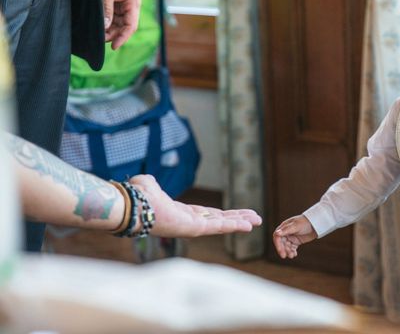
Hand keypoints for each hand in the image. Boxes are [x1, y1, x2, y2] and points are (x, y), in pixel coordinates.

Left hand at [101, 0, 140, 49]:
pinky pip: (114, 16)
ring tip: (99, 33)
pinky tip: (101, 25)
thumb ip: (107, 9)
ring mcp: (125, 5)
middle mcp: (131, 6)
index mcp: (133, 3)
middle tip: (101, 39)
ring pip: (119, 22)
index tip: (114, 46)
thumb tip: (106, 26)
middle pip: (125, 26)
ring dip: (110, 29)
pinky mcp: (118, 3)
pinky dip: (108, 22)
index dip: (123, 37)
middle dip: (114, 34)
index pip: (131, 26)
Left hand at [129, 175, 261, 236]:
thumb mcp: (148, 186)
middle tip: (255, 219)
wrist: (130, 205)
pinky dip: (234, 225)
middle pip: (219, 220)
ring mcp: (192, 227)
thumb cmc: (136, 197)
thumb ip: (151, 184)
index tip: (237, 215)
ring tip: (257, 221)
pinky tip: (248, 225)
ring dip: (240, 222)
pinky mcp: (194, 229)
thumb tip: (147, 181)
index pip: (208, 215)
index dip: (224, 214)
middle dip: (238, 219)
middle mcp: (188, 222)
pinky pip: (218, 226)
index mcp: (180, 213)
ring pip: (222, 224)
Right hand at [273, 215, 316, 258]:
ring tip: (292, 256)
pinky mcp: (296, 241)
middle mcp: (286, 233)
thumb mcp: (296, 226)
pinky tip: (294, 255)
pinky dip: (292, 252)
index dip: (278, 244)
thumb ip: (286, 230)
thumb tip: (277, 233)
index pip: (277, 237)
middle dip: (283, 249)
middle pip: (281, 243)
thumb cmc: (305, 222)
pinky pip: (292, 248)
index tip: (280, 251)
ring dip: (288, 251)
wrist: (316, 224)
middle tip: (285, 256)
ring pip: (287, 246)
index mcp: (284, 227)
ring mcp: (291, 237)